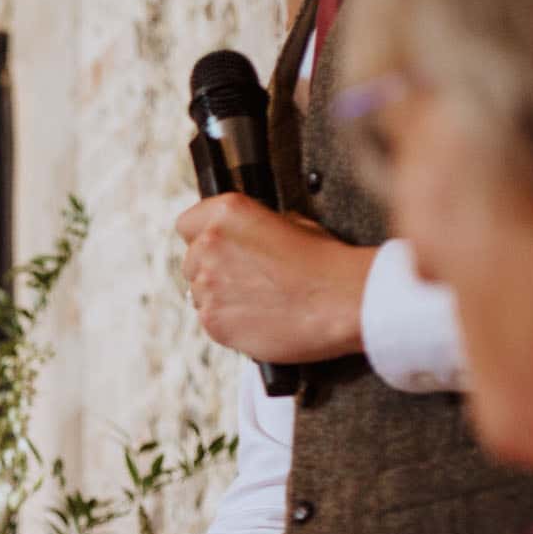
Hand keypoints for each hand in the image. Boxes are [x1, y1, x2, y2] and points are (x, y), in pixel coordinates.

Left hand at [177, 194, 376, 362]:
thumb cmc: (327, 264)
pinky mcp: (212, 320)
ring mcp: (207, 285)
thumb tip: (244, 236)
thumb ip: (253, 227)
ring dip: (219, 296)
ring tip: (258, 300)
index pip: (187, 223)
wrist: (345, 302)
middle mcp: (209, 245)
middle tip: (247, 278)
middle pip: (191, 260)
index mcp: (227, 213)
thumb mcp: (294, 223)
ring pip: (197, 292)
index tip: (218, 246)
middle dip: (213, 268)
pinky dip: (227, 320)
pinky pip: (209, 319)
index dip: (203, 236)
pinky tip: (259, 317)